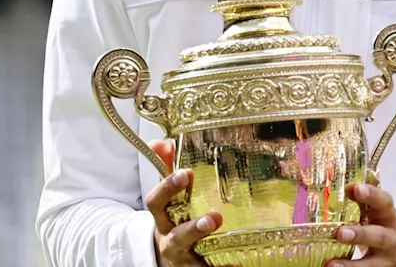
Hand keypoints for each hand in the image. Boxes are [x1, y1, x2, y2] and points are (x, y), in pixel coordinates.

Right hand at [145, 139, 219, 266]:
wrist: (165, 256)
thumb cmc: (172, 218)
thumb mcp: (167, 196)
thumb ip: (166, 168)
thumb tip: (163, 141)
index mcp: (163, 217)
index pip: (157, 202)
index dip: (168, 188)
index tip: (186, 173)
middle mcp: (170, 240)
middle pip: (177, 237)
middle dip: (194, 228)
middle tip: (215, 218)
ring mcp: (184, 258)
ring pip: (194, 258)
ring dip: (212, 253)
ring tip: (229, 243)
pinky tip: (238, 264)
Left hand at [328, 183, 395, 266]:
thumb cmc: (382, 225)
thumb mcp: (378, 211)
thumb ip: (365, 200)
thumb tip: (347, 186)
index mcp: (389, 216)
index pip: (384, 202)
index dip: (372, 195)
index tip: (355, 188)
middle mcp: (391, 237)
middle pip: (379, 236)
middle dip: (361, 235)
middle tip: (340, 233)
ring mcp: (386, 258)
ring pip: (372, 263)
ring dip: (352, 264)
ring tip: (331, 264)